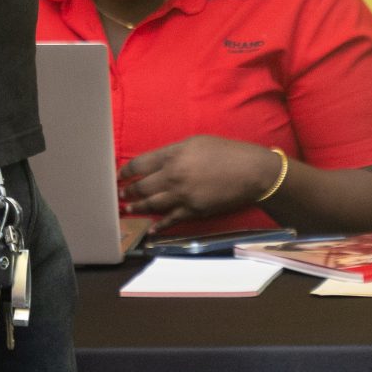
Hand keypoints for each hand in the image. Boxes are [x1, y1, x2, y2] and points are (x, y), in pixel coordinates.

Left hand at [120, 135, 283, 222]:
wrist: (251, 172)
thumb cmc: (226, 152)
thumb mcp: (196, 142)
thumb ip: (173, 152)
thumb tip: (156, 162)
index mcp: (173, 155)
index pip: (139, 164)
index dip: (125, 171)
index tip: (119, 175)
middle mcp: (173, 175)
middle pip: (142, 186)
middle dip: (127, 191)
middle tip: (119, 194)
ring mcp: (182, 195)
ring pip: (152, 204)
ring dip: (138, 207)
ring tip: (128, 209)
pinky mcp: (193, 211)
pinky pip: (171, 220)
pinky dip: (159, 226)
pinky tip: (150, 229)